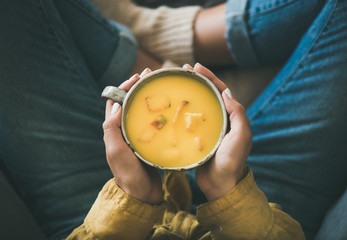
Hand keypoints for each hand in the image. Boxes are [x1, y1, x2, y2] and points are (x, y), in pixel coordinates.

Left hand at [103, 69, 162, 204]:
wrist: (142, 194)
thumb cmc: (127, 173)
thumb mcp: (116, 152)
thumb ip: (112, 130)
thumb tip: (116, 105)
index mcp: (114, 130)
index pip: (115, 102)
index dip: (124, 88)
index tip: (136, 78)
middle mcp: (125, 130)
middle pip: (129, 103)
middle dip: (138, 88)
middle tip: (150, 76)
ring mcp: (138, 136)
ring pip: (142, 111)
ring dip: (149, 98)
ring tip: (160, 86)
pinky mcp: (150, 142)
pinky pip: (153, 123)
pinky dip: (159, 113)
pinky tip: (169, 108)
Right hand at [184, 63, 251, 200]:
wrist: (221, 184)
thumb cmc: (232, 161)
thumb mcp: (241, 137)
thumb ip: (238, 114)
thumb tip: (226, 93)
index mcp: (232, 117)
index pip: (221, 91)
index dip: (210, 77)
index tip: (196, 67)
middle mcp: (222, 120)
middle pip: (209, 94)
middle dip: (198, 80)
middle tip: (183, 70)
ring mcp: (209, 128)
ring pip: (199, 105)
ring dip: (190, 93)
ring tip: (177, 83)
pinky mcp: (198, 137)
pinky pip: (191, 119)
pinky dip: (183, 110)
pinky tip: (173, 107)